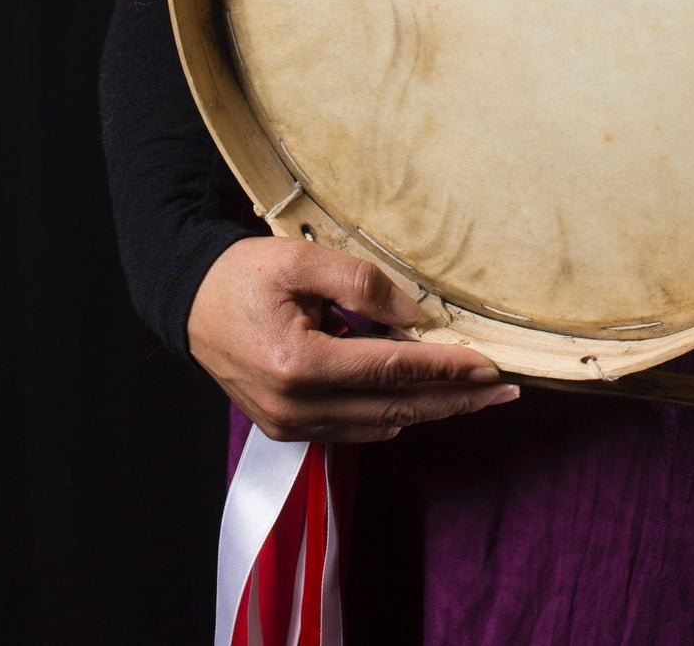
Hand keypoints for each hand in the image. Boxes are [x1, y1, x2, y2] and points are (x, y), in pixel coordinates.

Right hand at [187, 238, 518, 442]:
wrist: (188, 305)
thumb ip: (359, 283)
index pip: (391, 369)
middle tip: (505, 390)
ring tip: (474, 393)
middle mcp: (297, 408)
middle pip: (395, 407)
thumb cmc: (243, 275)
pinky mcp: (287, 431)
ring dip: (430, 408)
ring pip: (380, 425)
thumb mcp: (299, 261)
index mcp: (300, 365)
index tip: (489, 365)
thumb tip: (413, 315)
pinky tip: (419, 397)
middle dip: (455, 400)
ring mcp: (291, 426)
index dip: (445, 367)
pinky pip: (354, 430)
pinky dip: (391, 413)